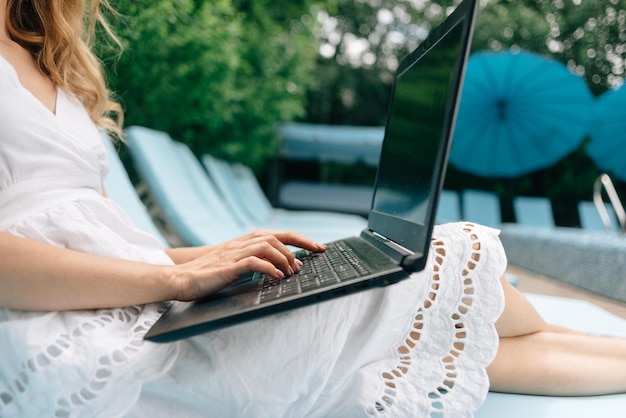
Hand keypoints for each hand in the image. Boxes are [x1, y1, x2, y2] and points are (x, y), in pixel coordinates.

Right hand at [169, 229, 325, 300]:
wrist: (181, 277)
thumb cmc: (209, 273)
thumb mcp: (237, 264)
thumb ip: (258, 262)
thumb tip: (286, 267)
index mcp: (245, 242)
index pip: (278, 234)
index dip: (301, 239)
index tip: (319, 247)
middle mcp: (242, 243)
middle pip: (276, 236)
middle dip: (298, 246)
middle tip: (311, 259)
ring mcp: (234, 253)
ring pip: (267, 245)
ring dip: (284, 258)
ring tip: (292, 272)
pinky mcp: (228, 266)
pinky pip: (253, 262)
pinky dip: (269, 268)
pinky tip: (277, 277)